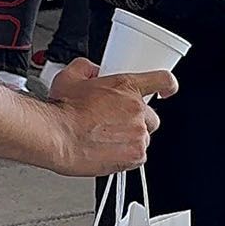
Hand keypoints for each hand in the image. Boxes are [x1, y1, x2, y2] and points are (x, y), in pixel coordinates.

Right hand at [44, 63, 174, 176]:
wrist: (56, 137)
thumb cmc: (62, 111)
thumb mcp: (70, 77)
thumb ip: (86, 69)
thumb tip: (92, 71)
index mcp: (126, 87)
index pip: (162, 80)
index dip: (168, 85)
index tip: (168, 90)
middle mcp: (137, 110)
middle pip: (152, 116)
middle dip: (137, 120)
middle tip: (116, 124)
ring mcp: (138, 134)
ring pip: (144, 137)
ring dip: (130, 139)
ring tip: (106, 140)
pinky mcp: (134, 156)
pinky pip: (138, 156)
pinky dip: (126, 156)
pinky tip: (107, 151)